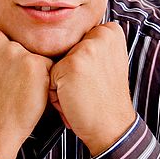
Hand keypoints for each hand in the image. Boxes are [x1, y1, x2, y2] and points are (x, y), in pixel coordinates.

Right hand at [0, 17, 52, 158]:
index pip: (3, 34)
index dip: (6, 56)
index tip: (0, 74)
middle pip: (20, 42)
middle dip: (20, 60)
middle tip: (10, 84)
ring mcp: (15, 50)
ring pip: (35, 51)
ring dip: (32, 68)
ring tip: (19, 89)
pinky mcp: (34, 63)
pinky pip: (48, 63)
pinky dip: (44, 78)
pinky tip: (31, 92)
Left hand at [49, 22, 136, 155]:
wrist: (112, 127)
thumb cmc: (104, 99)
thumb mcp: (107, 62)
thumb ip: (91, 45)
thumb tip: (57, 33)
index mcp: (111, 31)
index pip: (76, 41)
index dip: (80, 63)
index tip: (97, 78)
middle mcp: (101, 34)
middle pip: (64, 51)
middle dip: (69, 73)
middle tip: (89, 89)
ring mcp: (86, 48)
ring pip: (54, 64)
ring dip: (61, 84)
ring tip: (80, 95)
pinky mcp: (71, 64)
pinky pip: (48, 78)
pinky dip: (55, 94)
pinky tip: (73, 101)